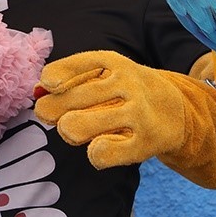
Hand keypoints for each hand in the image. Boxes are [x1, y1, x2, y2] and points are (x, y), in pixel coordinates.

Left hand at [33, 50, 188, 169]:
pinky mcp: (145, 142)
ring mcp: (138, 112)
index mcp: (113, 63)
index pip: (78, 66)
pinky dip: (94, 153)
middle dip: (54, 111)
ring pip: (76, 127)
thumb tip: (37, 91)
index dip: (56, 76)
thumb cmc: (125, 92)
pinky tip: (99, 146)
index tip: (49, 85)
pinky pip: (102, 153)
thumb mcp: (104, 76)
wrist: (178, 111)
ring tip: (77, 131)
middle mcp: (127, 83)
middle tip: (62, 118)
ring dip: (69, 131)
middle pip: (70, 101)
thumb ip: (70, 81)